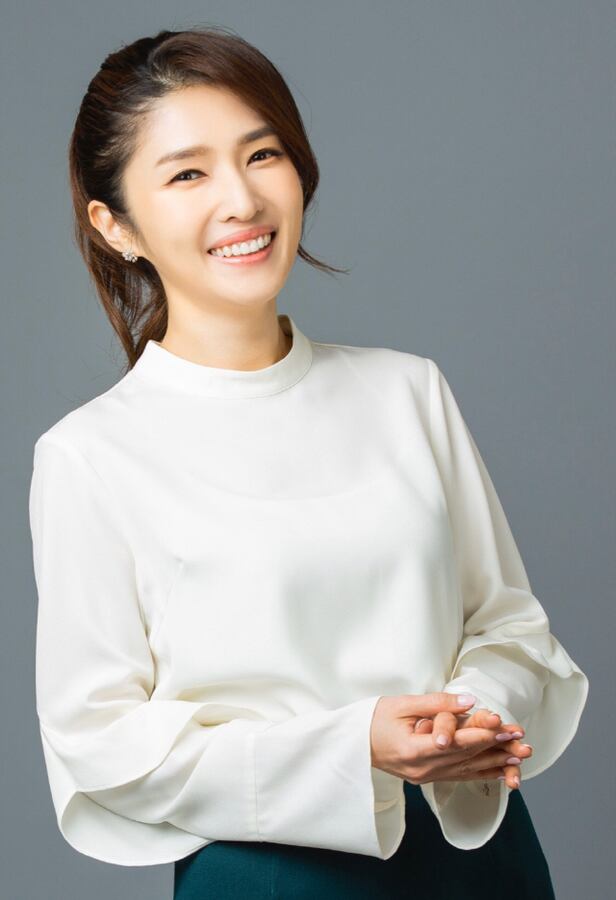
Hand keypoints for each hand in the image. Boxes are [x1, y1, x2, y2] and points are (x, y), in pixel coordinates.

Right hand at [370, 694, 530, 788]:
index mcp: (413, 750)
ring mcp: (425, 777)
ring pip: (466, 769)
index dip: (481, 734)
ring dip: (493, 762)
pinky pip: (459, 776)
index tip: (503, 726)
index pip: (455, 743)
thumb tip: (468, 701)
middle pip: (465, 757)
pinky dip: (480, 772)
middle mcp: (423, 769)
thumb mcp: (402, 704)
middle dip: (495, 748)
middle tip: (520, 740)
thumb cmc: (374, 720)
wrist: (354, 745)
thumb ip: (437, 703)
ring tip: (518, 756)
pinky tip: (498, 771)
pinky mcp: (428, 778)